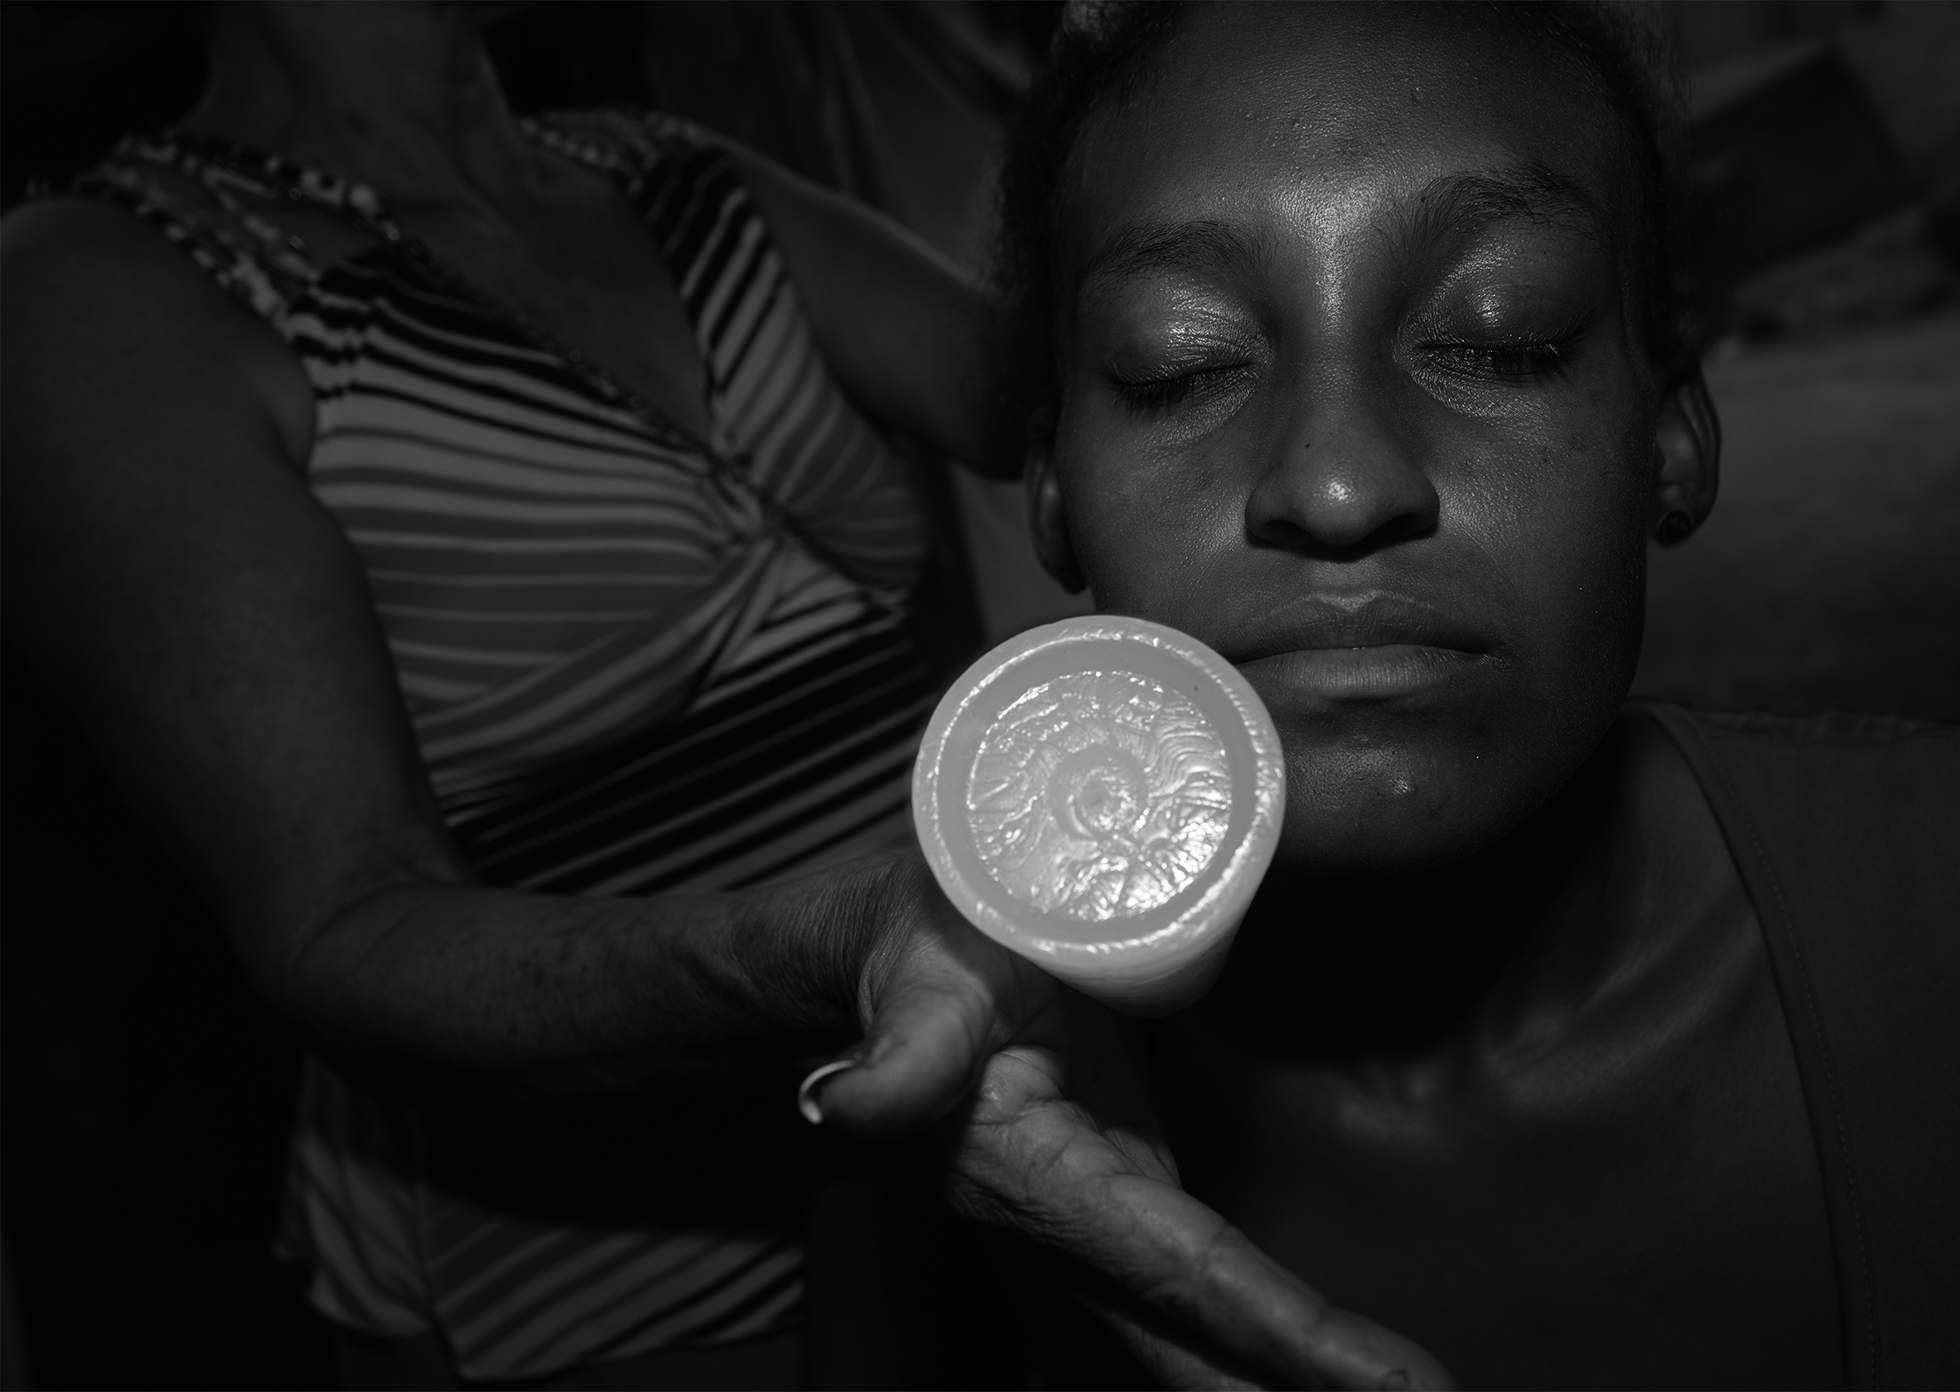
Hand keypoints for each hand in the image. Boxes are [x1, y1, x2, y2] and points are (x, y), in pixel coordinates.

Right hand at [809, 856, 1451, 1389]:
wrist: (881, 955)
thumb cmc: (916, 948)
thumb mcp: (916, 983)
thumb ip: (898, 1054)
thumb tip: (840, 1103)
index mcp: (1033, 1178)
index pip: (1182, 1272)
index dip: (1283, 1334)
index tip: (1384, 1385)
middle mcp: (1066, 1221)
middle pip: (1196, 1344)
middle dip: (1297, 1391)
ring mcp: (1093, 1215)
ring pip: (1192, 1334)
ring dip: (1280, 1378)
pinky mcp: (1114, 1188)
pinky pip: (1193, 1290)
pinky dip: (1255, 1334)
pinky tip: (1312, 1363)